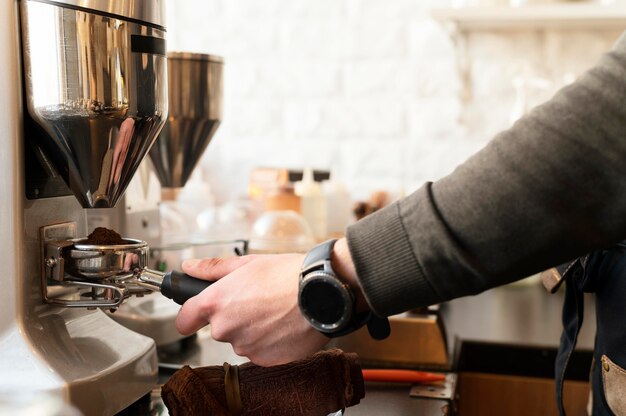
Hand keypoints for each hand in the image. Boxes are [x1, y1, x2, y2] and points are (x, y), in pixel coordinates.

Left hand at [175, 253, 329, 365]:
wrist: (321, 293)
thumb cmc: (287, 275)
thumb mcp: (248, 263)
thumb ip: (213, 268)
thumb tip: (190, 267)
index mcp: (216, 303)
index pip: (184, 320)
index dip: (191, 315)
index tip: (197, 314)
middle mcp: (225, 328)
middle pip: (218, 328)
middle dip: (233, 317)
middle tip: (256, 300)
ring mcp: (245, 347)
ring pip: (241, 340)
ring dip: (252, 329)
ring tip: (274, 311)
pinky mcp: (264, 360)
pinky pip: (259, 351)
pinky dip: (268, 341)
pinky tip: (282, 324)